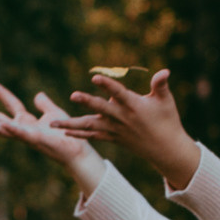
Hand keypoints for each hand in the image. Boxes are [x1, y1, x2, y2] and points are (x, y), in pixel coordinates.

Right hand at [0, 81, 105, 194]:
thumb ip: (44, 105)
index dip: (2, 93)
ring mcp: (26, 135)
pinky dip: (12, 130)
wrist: (76, 149)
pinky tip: (3, 125)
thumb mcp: (53, 113)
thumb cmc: (65, 134)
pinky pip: (21, 134)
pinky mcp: (35, 139)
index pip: (11, 104)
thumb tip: (37, 95)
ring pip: (2, 129)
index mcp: (26, 122)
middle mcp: (22, 129)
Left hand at [67, 67, 200, 190]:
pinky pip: (93, 136)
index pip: (119, 93)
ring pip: (90, 126)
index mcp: (134, 106)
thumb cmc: (168, 121)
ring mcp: (115, 130)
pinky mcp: (112, 138)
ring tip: (52, 124)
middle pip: (101, 109)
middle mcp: (122, 118)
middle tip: (73, 95)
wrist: (166, 149)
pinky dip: (79, 134)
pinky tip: (64, 132)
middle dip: (87, 102)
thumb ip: (161, 85)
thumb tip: (165, 70)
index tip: (95, 77)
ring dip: (71, 124)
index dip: (107, 85)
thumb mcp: (166, 101)